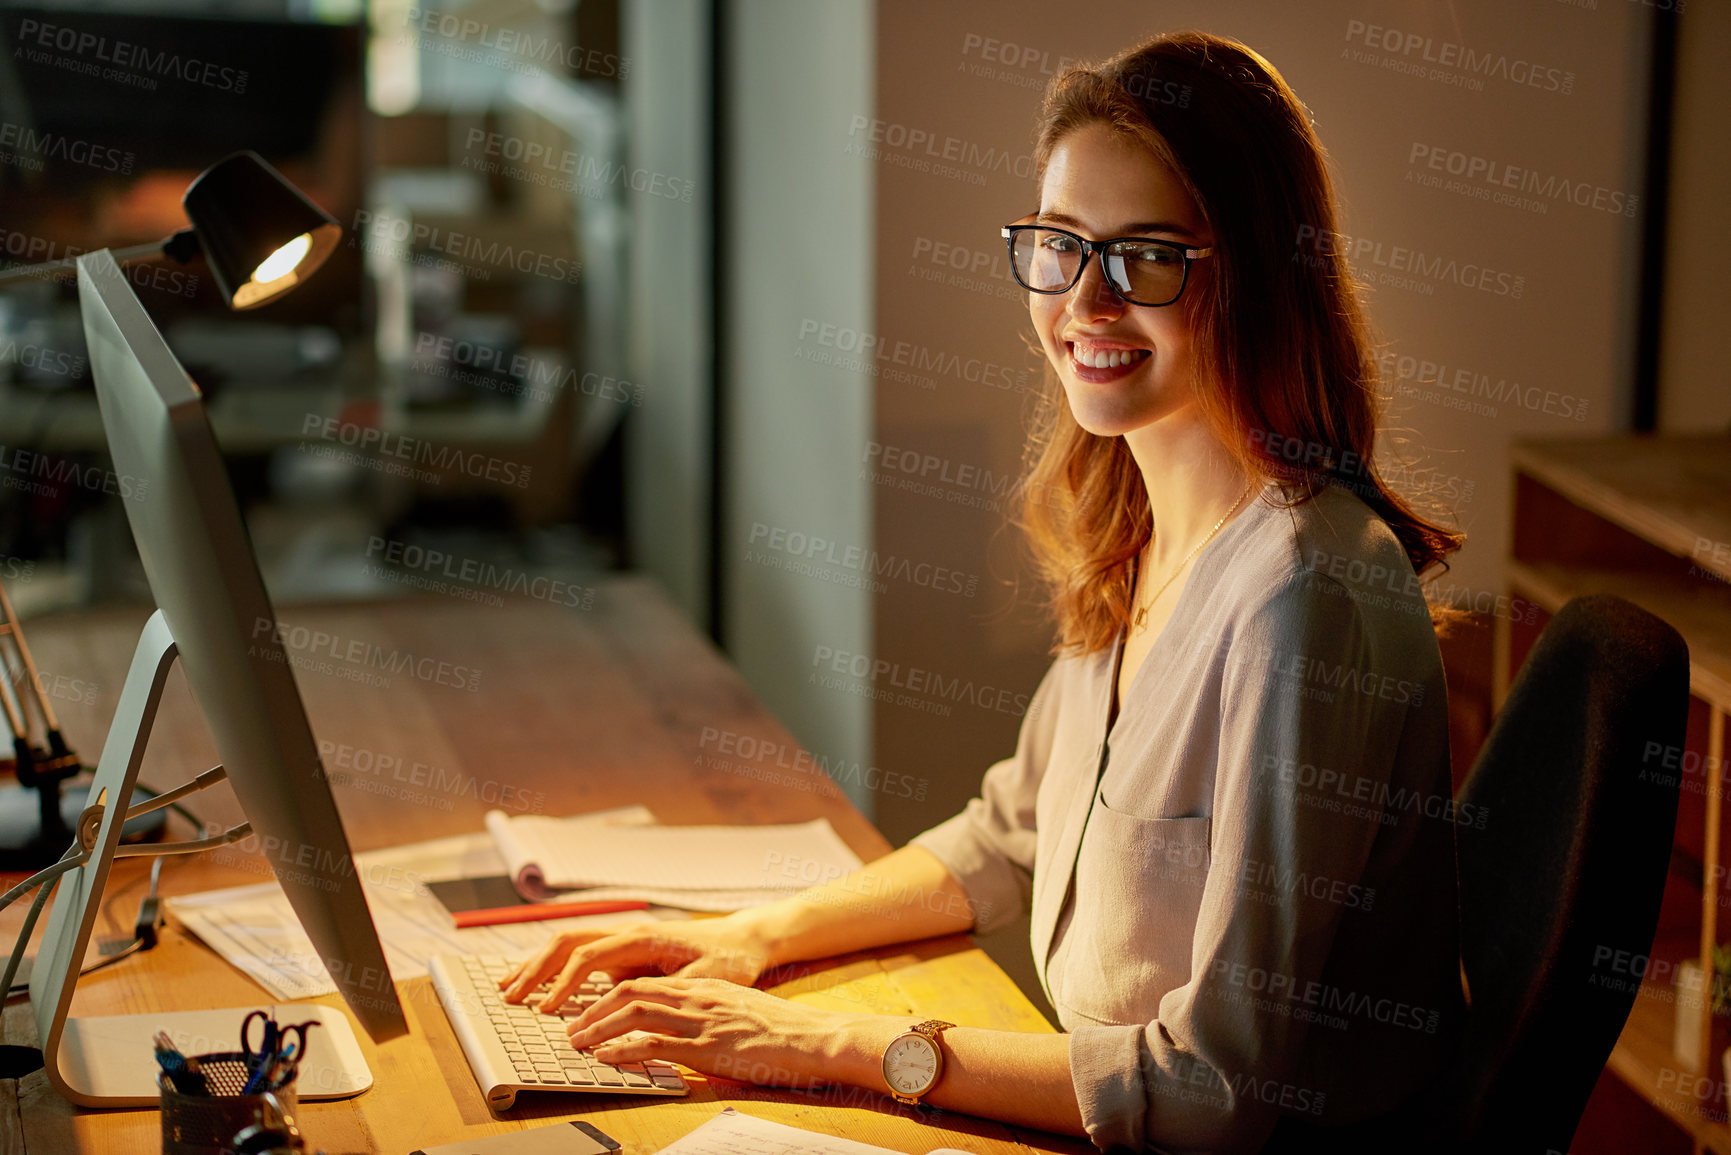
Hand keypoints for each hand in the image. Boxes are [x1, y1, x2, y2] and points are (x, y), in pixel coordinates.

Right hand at [500, 917, 771, 1010]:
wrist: (743, 940)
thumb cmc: (729, 959)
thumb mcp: (707, 979)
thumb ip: (671, 990)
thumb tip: (639, 1005)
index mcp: (641, 939)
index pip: (588, 958)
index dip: (563, 984)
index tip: (546, 1010)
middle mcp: (626, 933)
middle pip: (567, 944)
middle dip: (535, 970)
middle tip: (509, 997)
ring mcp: (623, 940)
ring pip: (568, 945)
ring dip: (537, 964)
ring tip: (507, 985)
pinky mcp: (625, 951)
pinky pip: (581, 956)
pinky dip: (554, 967)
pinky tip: (538, 982)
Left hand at [564, 975, 902, 1089]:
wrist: (814, 1038)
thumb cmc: (780, 1031)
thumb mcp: (736, 1012)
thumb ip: (705, 1016)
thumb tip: (677, 1033)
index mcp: (703, 987)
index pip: (644, 982)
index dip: (609, 995)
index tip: (587, 1009)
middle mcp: (697, 996)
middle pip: (631, 991)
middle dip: (594, 1008)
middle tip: (571, 1026)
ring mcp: (701, 1019)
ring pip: (636, 1012)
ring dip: (599, 1027)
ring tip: (577, 1041)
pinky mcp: (708, 1046)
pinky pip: (657, 1044)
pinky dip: (625, 1049)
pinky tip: (607, 1056)